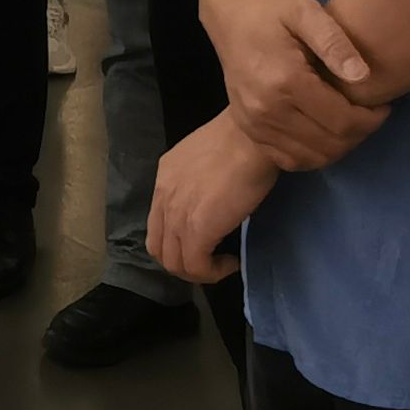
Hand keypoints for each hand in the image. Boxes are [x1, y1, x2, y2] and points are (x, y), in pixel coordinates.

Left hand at [149, 118, 281, 283]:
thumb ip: (201, 180)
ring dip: (198, 271)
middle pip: (159, 248)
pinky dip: (213, 273)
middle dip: (184, 262)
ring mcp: (176, 214)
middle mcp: (163, 196)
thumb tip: (215, 199)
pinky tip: (231, 263)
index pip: (157, 222)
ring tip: (221, 264)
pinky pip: (196, 267)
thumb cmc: (243, 140)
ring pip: (174, 263)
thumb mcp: (209, 158)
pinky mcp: (196, 229)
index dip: (177, 240)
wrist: (252, 135)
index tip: (206, 240)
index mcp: (165, 177)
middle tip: (211, 260)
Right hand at [208, 0, 383, 170]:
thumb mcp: (305, 10)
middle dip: (360, 134)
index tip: (383, 105)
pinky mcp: (249, 130)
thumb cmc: (271, 8)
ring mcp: (254, 124)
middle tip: (371, 114)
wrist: (229, 15)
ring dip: (340, 147)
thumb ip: (335, 42)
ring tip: (351, 122)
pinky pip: (290, 160)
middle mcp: (266, 110)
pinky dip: (314, 154)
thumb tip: (364, 75)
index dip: (371, 120)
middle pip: (330, 144)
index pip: (341, 121)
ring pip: (312, 158)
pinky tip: (325, 133)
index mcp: (285, 81)